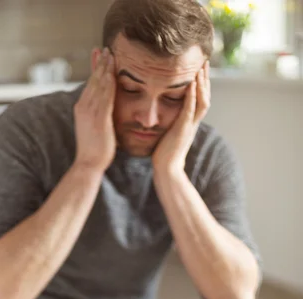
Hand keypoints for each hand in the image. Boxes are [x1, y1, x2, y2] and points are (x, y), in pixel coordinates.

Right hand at [74, 48, 116, 174]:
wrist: (88, 164)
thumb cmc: (93, 152)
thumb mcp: (94, 131)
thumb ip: (99, 119)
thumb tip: (105, 116)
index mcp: (81, 109)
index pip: (90, 85)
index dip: (95, 70)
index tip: (100, 58)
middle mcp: (83, 107)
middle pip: (93, 80)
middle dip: (99, 64)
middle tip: (105, 49)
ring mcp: (90, 111)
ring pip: (98, 84)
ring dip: (105, 68)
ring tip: (111, 54)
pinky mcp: (99, 117)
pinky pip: (105, 95)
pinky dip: (109, 82)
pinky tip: (113, 72)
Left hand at [152, 61, 210, 175]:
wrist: (167, 169)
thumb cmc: (164, 155)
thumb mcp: (169, 134)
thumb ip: (170, 124)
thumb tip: (163, 117)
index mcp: (190, 122)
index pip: (199, 99)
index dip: (200, 84)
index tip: (199, 68)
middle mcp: (193, 122)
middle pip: (204, 96)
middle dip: (205, 78)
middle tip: (205, 61)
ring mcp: (190, 125)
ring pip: (202, 100)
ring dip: (202, 83)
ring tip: (201, 67)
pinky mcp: (183, 129)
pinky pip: (190, 109)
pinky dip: (192, 95)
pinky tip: (191, 83)